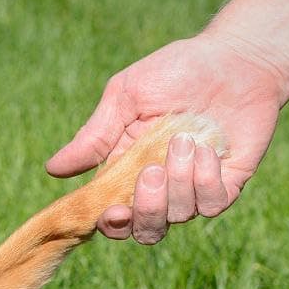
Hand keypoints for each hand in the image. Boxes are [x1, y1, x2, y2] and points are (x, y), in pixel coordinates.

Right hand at [45, 31, 285, 243]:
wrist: (235, 58)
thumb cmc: (176, 71)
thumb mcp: (126, 97)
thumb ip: (95, 136)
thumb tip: (53, 170)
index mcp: (127, 171)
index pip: (113, 215)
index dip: (110, 224)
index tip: (112, 211)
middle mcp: (161, 188)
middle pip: (145, 230)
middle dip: (147, 209)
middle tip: (151, 171)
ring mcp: (195, 189)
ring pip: (178, 216)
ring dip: (179, 182)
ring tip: (184, 140)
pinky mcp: (228, 184)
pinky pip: (212, 204)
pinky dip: (206, 181)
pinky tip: (208, 149)